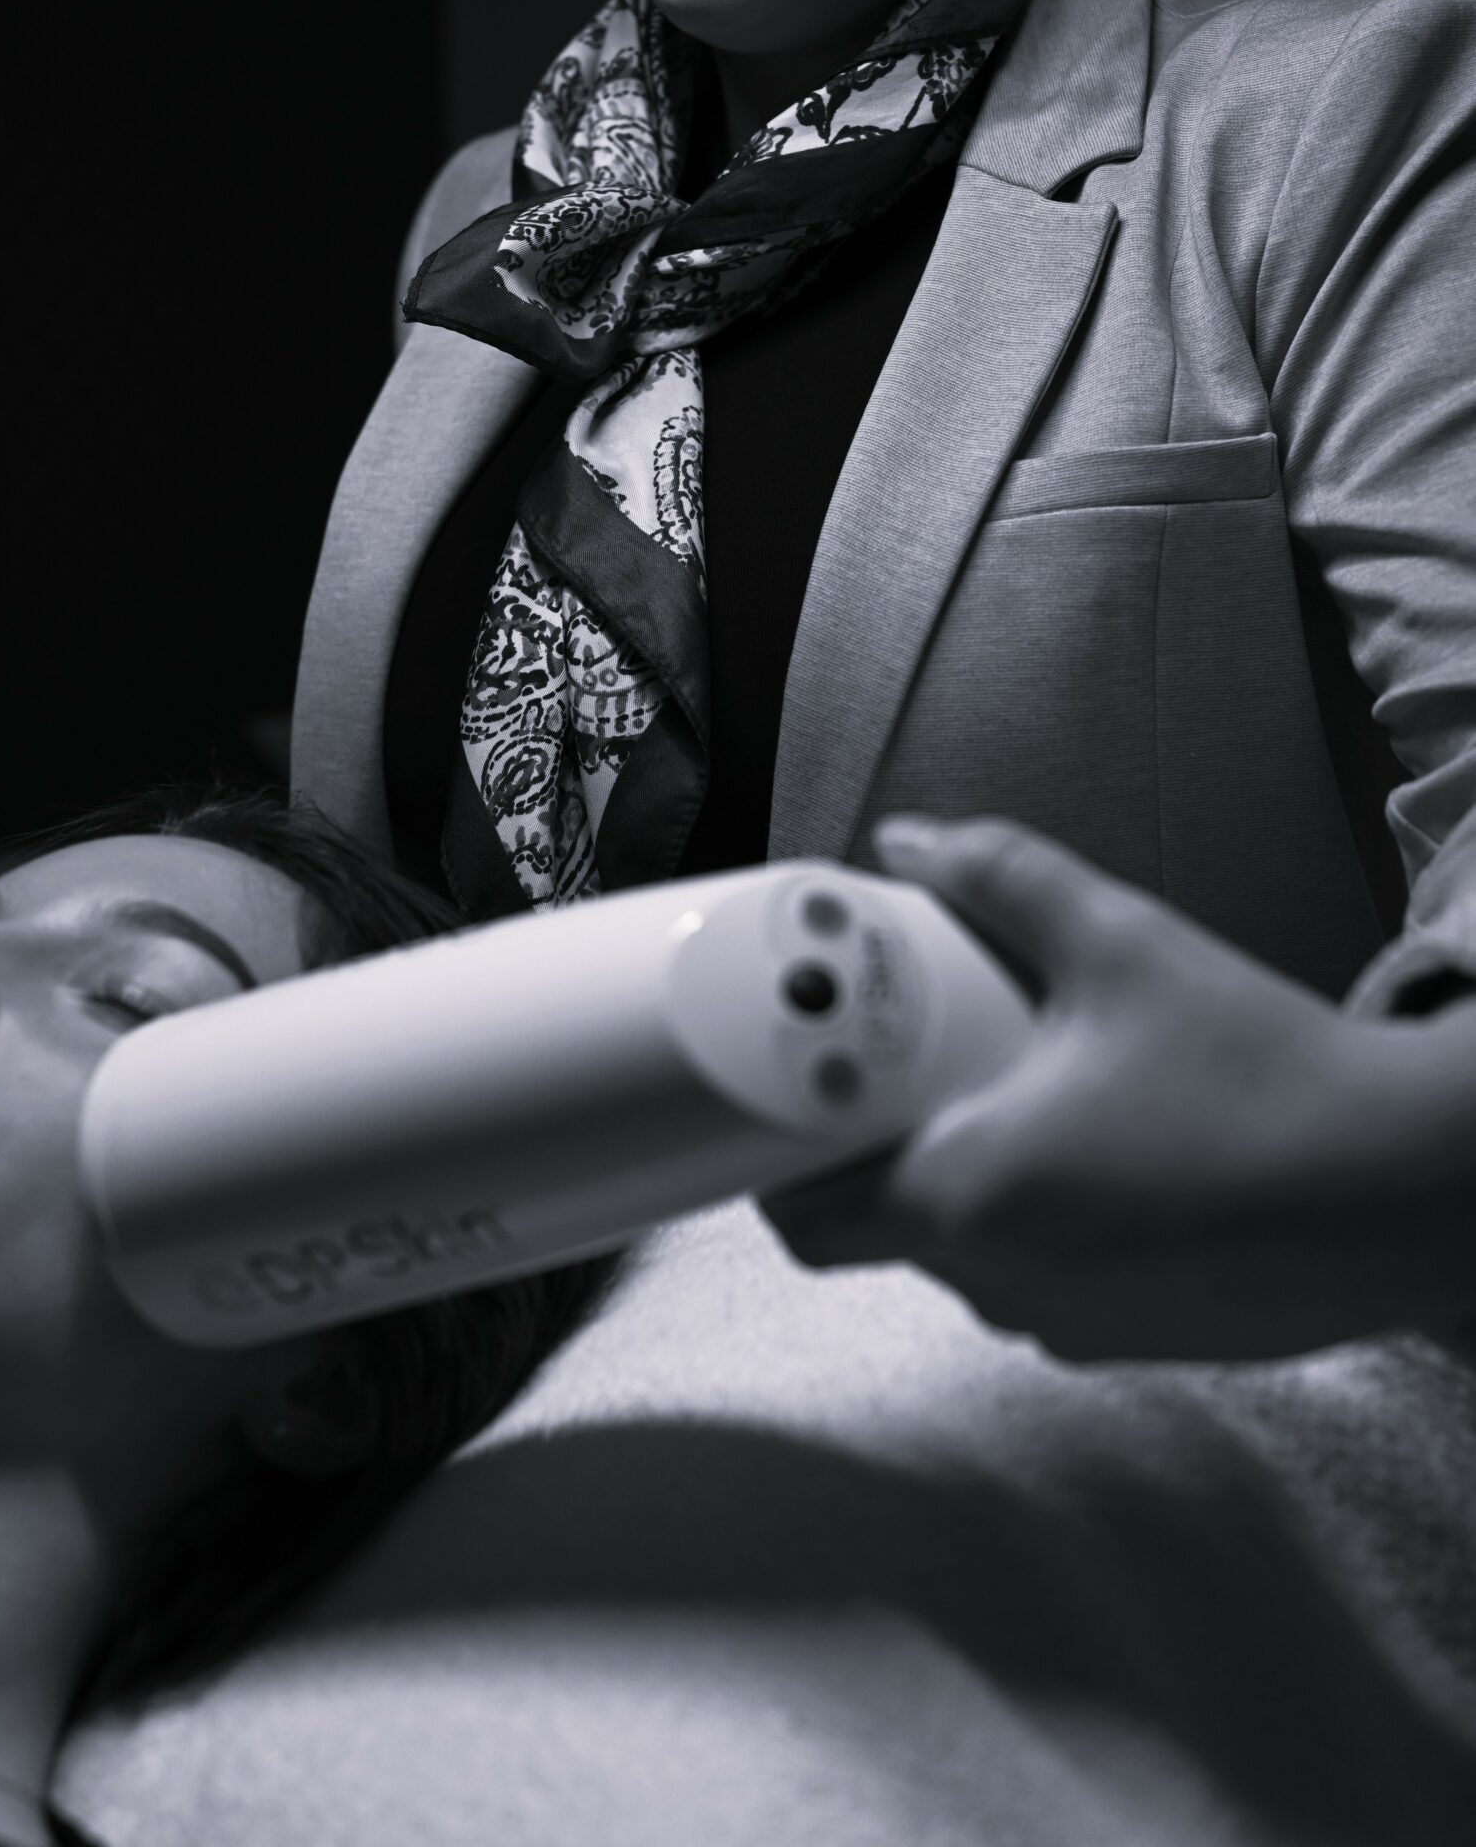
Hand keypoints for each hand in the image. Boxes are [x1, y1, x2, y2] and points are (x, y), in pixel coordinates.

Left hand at [759, 816, 1471, 1361]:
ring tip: (1010, 1085)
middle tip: (902, 1063)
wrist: (1412, 1186)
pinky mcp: (1138, 1342)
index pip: (802, 1217)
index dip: (771, 1153)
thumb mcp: (1122, 942)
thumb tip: (911, 840)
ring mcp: (1073, 1328)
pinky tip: (1098, 1144)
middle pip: (878, 1231)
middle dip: (873, 1148)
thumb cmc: (1263, 1071)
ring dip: (961, 1182)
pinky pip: (1044, 1280)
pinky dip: (1038, 1218)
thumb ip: (1003, 879)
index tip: (780, 1090)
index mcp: (971, 1197)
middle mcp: (1005, 1285)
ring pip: (965, 1256)